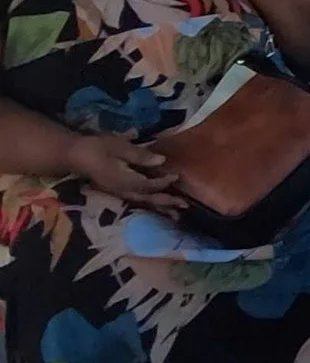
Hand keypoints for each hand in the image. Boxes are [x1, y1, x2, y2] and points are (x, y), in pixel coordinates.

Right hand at [63, 132, 181, 213]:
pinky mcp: (116, 191)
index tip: (176, 176)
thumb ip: (140, 155)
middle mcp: (122, 191)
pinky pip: (136, 200)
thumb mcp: (119, 147)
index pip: (148, 185)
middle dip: (166, 202)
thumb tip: (161, 160)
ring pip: (142, 202)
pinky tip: (157, 207)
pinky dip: (149, 205)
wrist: (73, 155)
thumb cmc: (96, 148)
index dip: (163, 182)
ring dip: (159, 208)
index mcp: (124, 181)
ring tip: (176, 214)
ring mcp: (118, 193)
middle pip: (148, 199)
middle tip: (184, 206)